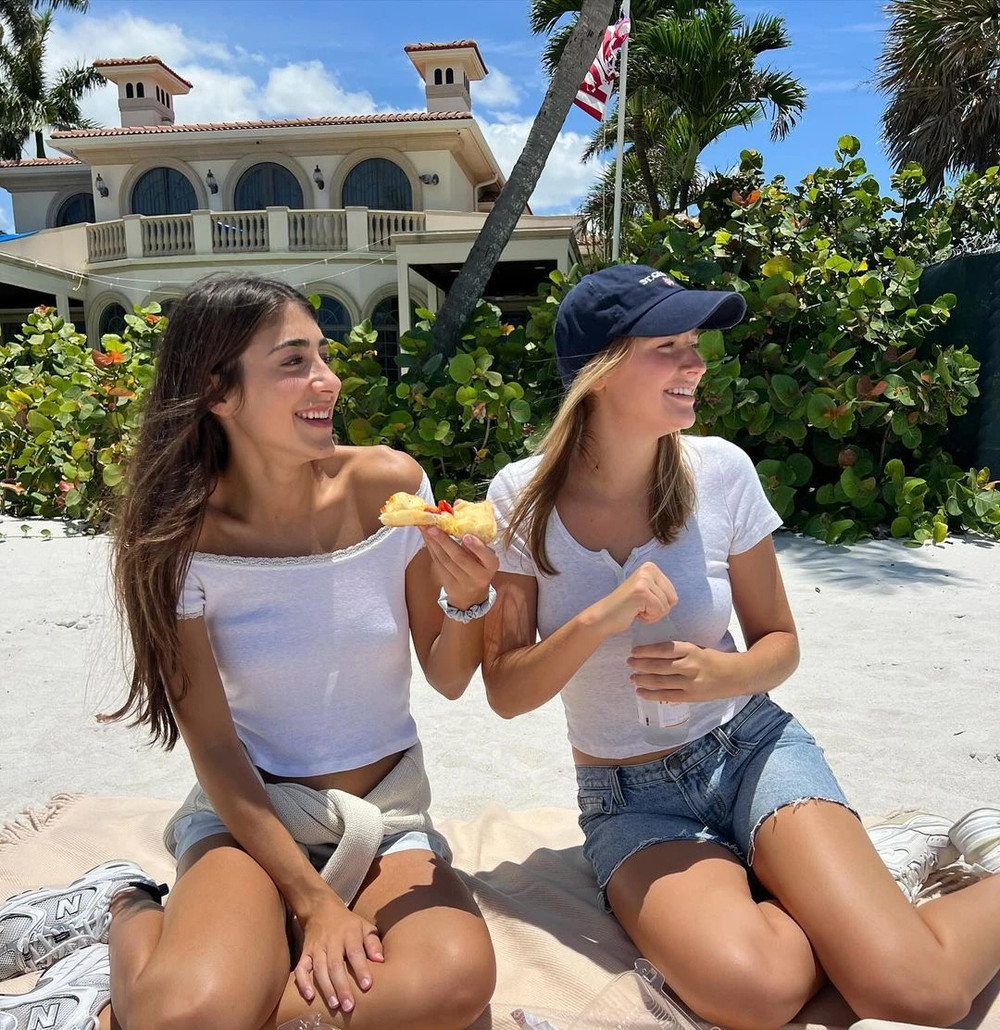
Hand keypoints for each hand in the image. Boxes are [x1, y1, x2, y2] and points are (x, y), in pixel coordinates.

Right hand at [293, 890, 382, 1013]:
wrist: (321, 909)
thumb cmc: (348, 924)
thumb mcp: (364, 927)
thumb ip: (373, 943)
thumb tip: (380, 960)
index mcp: (350, 933)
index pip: (355, 952)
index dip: (361, 969)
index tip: (367, 985)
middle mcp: (332, 941)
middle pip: (335, 964)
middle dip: (342, 986)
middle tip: (349, 1006)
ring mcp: (317, 947)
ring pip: (319, 969)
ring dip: (326, 988)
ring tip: (334, 1005)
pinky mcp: (305, 952)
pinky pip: (301, 968)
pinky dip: (303, 982)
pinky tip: (310, 996)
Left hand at [421, 526, 499, 611]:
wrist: (471, 595)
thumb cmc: (479, 567)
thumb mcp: (485, 557)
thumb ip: (477, 543)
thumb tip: (457, 518)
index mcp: (491, 565)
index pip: (486, 556)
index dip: (476, 547)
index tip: (466, 536)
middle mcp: (478, 575)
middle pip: (460, 558)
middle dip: (444, 541)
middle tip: (433, 527)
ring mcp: (462, 582)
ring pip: (445, 560)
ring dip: (433, 542)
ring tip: (424, 527)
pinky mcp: (448, 583)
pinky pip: (438, 563)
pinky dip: (431, 548)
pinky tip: (426, 537)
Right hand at [588, 562, 677, 638]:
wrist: (604, 617)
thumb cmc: (627, 608)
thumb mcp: (648, 592)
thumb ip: (662, 590)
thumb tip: (679, 594)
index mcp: (651, 567)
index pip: (673, 594)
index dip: (660, 605)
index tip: (643, 603)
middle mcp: (648, 569)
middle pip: (672, 599)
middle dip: (658, 610)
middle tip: (639, 607)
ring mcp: (644, 579)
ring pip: (665, 606)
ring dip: (652, 614)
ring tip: (636, 609)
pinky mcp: (641, 591)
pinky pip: (658, 611)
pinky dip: (648, 618)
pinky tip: (634, 612)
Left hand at [627, 640, 735, 702]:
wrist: (735, 676)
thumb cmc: (713, 660)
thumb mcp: (697, 648)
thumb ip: (678, 651)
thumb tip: (651, 653)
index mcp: (691, 649)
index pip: (663, 649)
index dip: (646, 651)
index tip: (634, 651)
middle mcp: (690, 665)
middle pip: (658, 666)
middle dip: (640, 665)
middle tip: (629, 663)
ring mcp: (690, 682)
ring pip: (660, 681)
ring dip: (642, 679)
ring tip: (632, 677)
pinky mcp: (691, 696)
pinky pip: (667, 696)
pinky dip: (651, 694)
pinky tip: (640, 691)